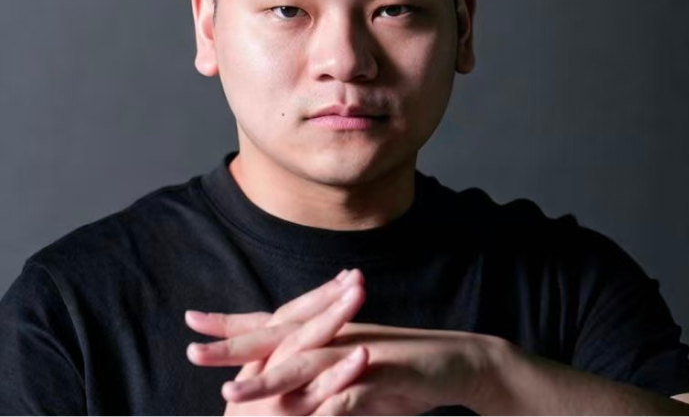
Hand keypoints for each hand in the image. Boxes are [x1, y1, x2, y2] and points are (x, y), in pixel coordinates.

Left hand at [186, 269, 499, 416]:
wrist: (454, 361)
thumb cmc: (399, 371)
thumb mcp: (352, 375)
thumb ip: (319, 382)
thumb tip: (288, 395)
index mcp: (325, 333)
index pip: (271, 326)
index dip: (233, 324)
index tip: (194, 322)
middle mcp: (336, 336)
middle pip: (278, 338)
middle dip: (234, 346)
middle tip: (193, 351)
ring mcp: (357, 353)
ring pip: (306, 363)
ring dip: (269, 378)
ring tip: (233, 391)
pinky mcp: (382, 374)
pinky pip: (349, 393)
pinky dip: (325, 406)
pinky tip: (305, 416)